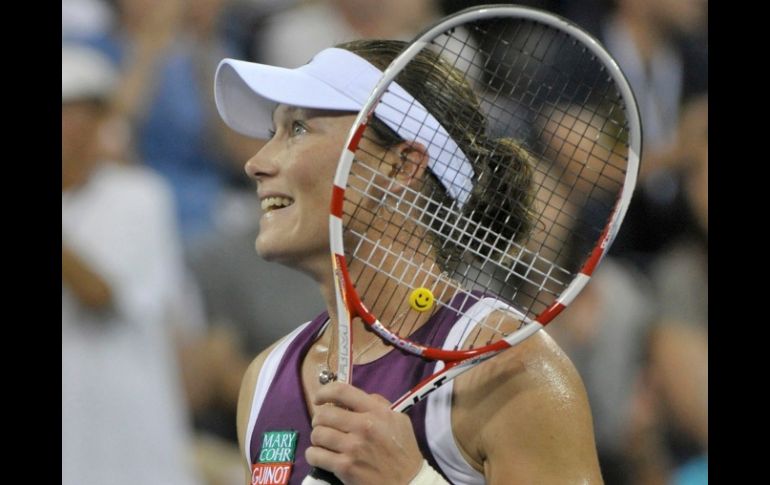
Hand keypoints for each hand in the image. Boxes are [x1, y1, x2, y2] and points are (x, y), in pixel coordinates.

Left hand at [307, 382, 422, 484]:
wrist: (408, 482)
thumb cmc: (403, 450)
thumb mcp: (399, 419)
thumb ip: (378, 404)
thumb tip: (354, 398)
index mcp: (376, 412)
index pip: (342, 391)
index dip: (325, 392)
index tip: (319, 398)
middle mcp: (363, 426)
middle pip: (324, 414)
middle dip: (319, 419)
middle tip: (324, 425)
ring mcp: (353, 448)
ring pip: (317, 434)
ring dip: (317, 438)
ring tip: (324, 442)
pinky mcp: (345, 467)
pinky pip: (315, 455)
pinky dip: (314, 455)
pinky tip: (322, 456)